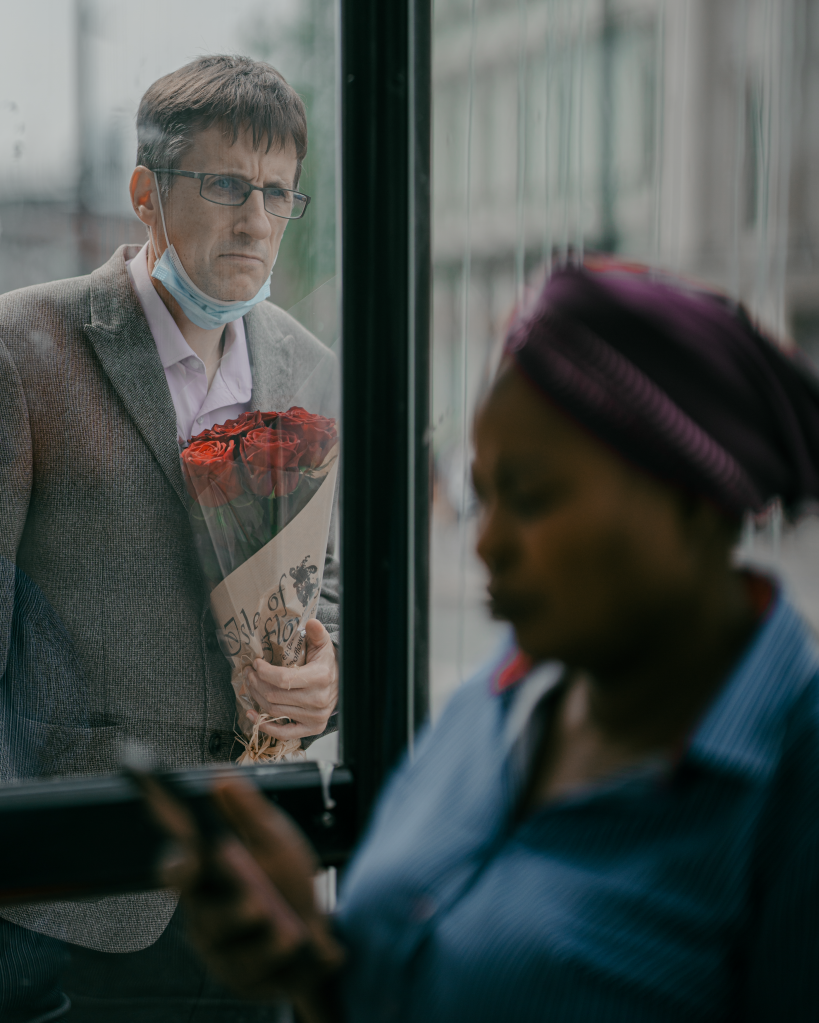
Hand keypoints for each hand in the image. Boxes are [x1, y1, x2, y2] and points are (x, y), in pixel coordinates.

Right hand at [144, 774, 343, 1020]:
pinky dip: (280, 956)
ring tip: (287, 932)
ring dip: (261, 935)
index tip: (194, 853)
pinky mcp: (242, 982)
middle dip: (227, 907)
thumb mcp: (276, 841)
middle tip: (254, 900)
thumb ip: (248, 812)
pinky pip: (255, 971)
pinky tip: (298, 945)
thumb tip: (219, 776)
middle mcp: (205, 916)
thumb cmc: (288, 883)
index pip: (176, 870)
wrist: (323, 935)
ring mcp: (221, 954)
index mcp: (205, 879)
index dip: (179, 864)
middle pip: (203, 912)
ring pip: (232, 945)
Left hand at [243, 619, 337, 739]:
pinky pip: (283, 733)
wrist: (342, 684)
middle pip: (274, 695)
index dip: (264, 672)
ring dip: (257, 698)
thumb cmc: (327, 664)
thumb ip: (317, 633)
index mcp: (320, 677)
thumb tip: (311, 622)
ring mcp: (314, 717)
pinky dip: (265, 726)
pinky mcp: (311, 728)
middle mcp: (318, 700)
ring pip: (274, 711)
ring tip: (251, 685)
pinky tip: (252, 715)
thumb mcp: (323, 645)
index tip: (256, 663)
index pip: (283, 679)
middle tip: (249, 673)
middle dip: (256, 683)